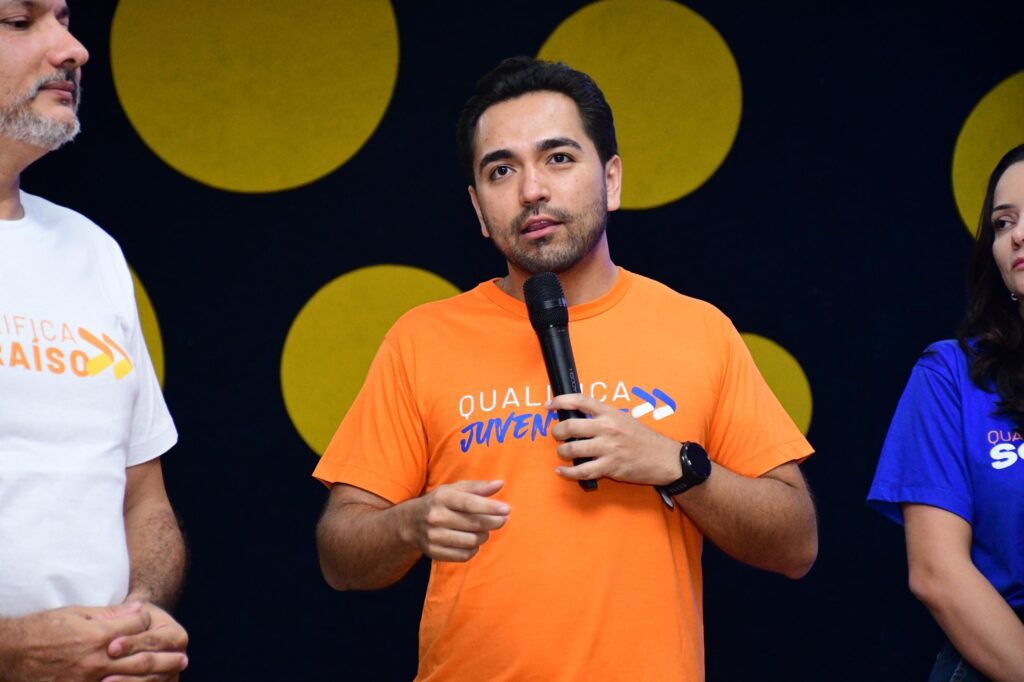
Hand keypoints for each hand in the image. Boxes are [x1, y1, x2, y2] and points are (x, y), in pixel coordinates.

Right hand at [0, 602, 177, 681]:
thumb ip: (110, 614)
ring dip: (154, 678)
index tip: (152, 621)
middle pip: (142, 659)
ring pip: (131, 680)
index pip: (138, 627)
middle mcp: (96, 660)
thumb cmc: (44, 629)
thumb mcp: (78, 613)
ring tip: (172, 674)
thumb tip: (138, 612)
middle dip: (165, 658)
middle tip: (183, 659)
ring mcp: (88, 681)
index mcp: (98, 636)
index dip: (147, 623)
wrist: (11, 654)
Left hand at [101, 600, 187, 681]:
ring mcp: (169, 676)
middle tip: (105, 674)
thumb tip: (134, 609)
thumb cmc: (135, 620)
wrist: (140, 633)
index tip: (111, 648)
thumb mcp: (135, 613)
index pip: (153, 641)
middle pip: (150, 665)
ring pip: (148, 681)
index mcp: (176, 637)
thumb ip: (131, 615)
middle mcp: (178, 658)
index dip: (133, 644)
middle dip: (127, 668)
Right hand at [403, 480, 509, 561]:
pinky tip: (472, 541)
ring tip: (484, 530)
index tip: (507, 509)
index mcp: (442, 498)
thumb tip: (500, 484)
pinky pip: (464, 555)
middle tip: (502, 520)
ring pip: (472, 541)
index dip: (490, 507)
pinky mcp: (434, 552)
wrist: (411, 522)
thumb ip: (478, 487)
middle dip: (494, 522)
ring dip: (484, 536)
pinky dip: (474, 549)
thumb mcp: (455, 489)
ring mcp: (433, 536)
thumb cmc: (441, 502)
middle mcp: (436, 517)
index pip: (469, 503)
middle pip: (474, 524)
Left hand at [548, 394, 681, 484]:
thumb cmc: (644, 439)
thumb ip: (603, 417)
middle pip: (570, 426)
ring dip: (562, 452)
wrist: (664, 458)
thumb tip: (577, 417)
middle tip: (556, 434)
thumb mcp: (624, 419)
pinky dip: (568, 473)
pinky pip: (581, 471)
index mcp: (610, 413)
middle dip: (556, 431)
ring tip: (563, 453)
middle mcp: (607, 428)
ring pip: (572, 449)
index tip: (549, 405)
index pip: (580, 400)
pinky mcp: (610, 467)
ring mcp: (608, 448)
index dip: (561, 401)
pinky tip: (562, 471)